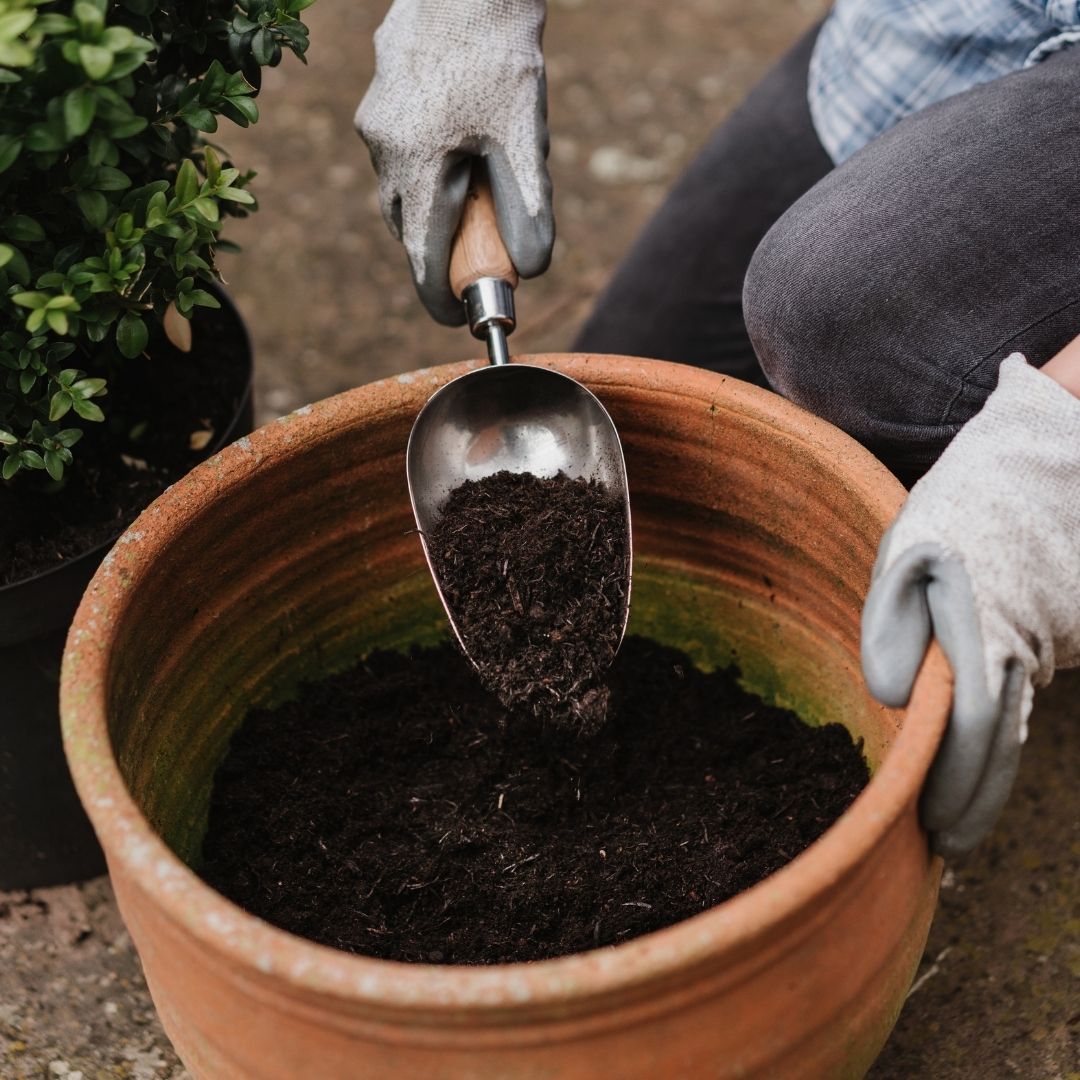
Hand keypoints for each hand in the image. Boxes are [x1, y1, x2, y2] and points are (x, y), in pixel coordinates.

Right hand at [355, 0, 553, 324]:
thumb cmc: (499, 55)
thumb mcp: (523, 139)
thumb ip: (527, 209)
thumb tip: (532, 270)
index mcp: (416, 169)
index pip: (422, 258)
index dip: (440, 297)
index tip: (458, 317)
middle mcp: (384, 152)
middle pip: (409, 228)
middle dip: (441, 249)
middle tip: (482, 254)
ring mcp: (374, 123)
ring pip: (401, 191)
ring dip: (434, 206)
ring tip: (475, 190)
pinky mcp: (378, 100)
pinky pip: (398, 156)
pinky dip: (427, 170)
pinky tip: (459, 145)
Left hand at [861, 354, 1079, 855]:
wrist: (1037, 466)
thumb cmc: (956, 510)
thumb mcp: (904, 547)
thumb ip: (891, 619)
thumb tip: (889, 695)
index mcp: (984, 626)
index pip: (972, 727)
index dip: (955, 783)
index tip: (935, 829)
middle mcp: (1028, 646)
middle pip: (1003, 745)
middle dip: (974, 801)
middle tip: (947, 851)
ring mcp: (1053, 645)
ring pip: (1018, 729)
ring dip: (989, 779)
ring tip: (957, 827)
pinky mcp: (1059, 641)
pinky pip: (1025, 701)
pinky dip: (1003, 742)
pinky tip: (979, 769)